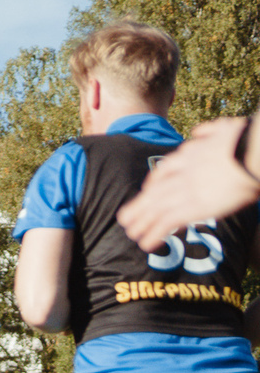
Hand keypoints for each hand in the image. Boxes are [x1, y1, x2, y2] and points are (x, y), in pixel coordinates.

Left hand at [118, 117, 259, 249]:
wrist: (255, 152)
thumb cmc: (247, 139)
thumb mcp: (224, 127)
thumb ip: (209, 131)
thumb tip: (199, 131)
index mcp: (189, 154)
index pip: (164, 170)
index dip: (152, 183)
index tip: (147, 191)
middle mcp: (182, 173)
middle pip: (154, 192)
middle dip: (138, 207)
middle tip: (125, 219)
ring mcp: (185, 191)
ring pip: (155, 209)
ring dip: (141, 224)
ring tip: (132, 234)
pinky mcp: (192, 207)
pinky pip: (166, 223)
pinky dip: (154, 234)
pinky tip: (147, 244)